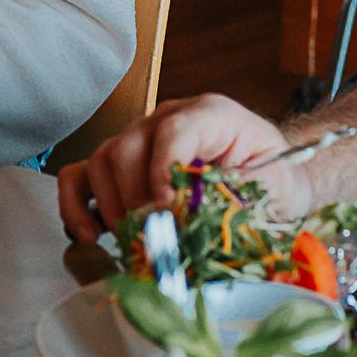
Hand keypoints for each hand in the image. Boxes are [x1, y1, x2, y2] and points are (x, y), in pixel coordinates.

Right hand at [54, 92, 296, 246]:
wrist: (277, 178)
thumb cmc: (277, 177)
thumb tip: (195, 216)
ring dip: (108, 206)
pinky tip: (89, 236)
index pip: (173, 131)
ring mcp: (139, 141)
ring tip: (128, 241)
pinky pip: (83, 177)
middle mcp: (166, 120)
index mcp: (209, 114)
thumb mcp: (274, 184)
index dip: (162, 169)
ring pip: (100, 161)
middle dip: (133, 198)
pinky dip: (79, 206)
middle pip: (126, 146)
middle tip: (150, 236)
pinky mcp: (123, 168)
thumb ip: (238, 194)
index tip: (165, 208)